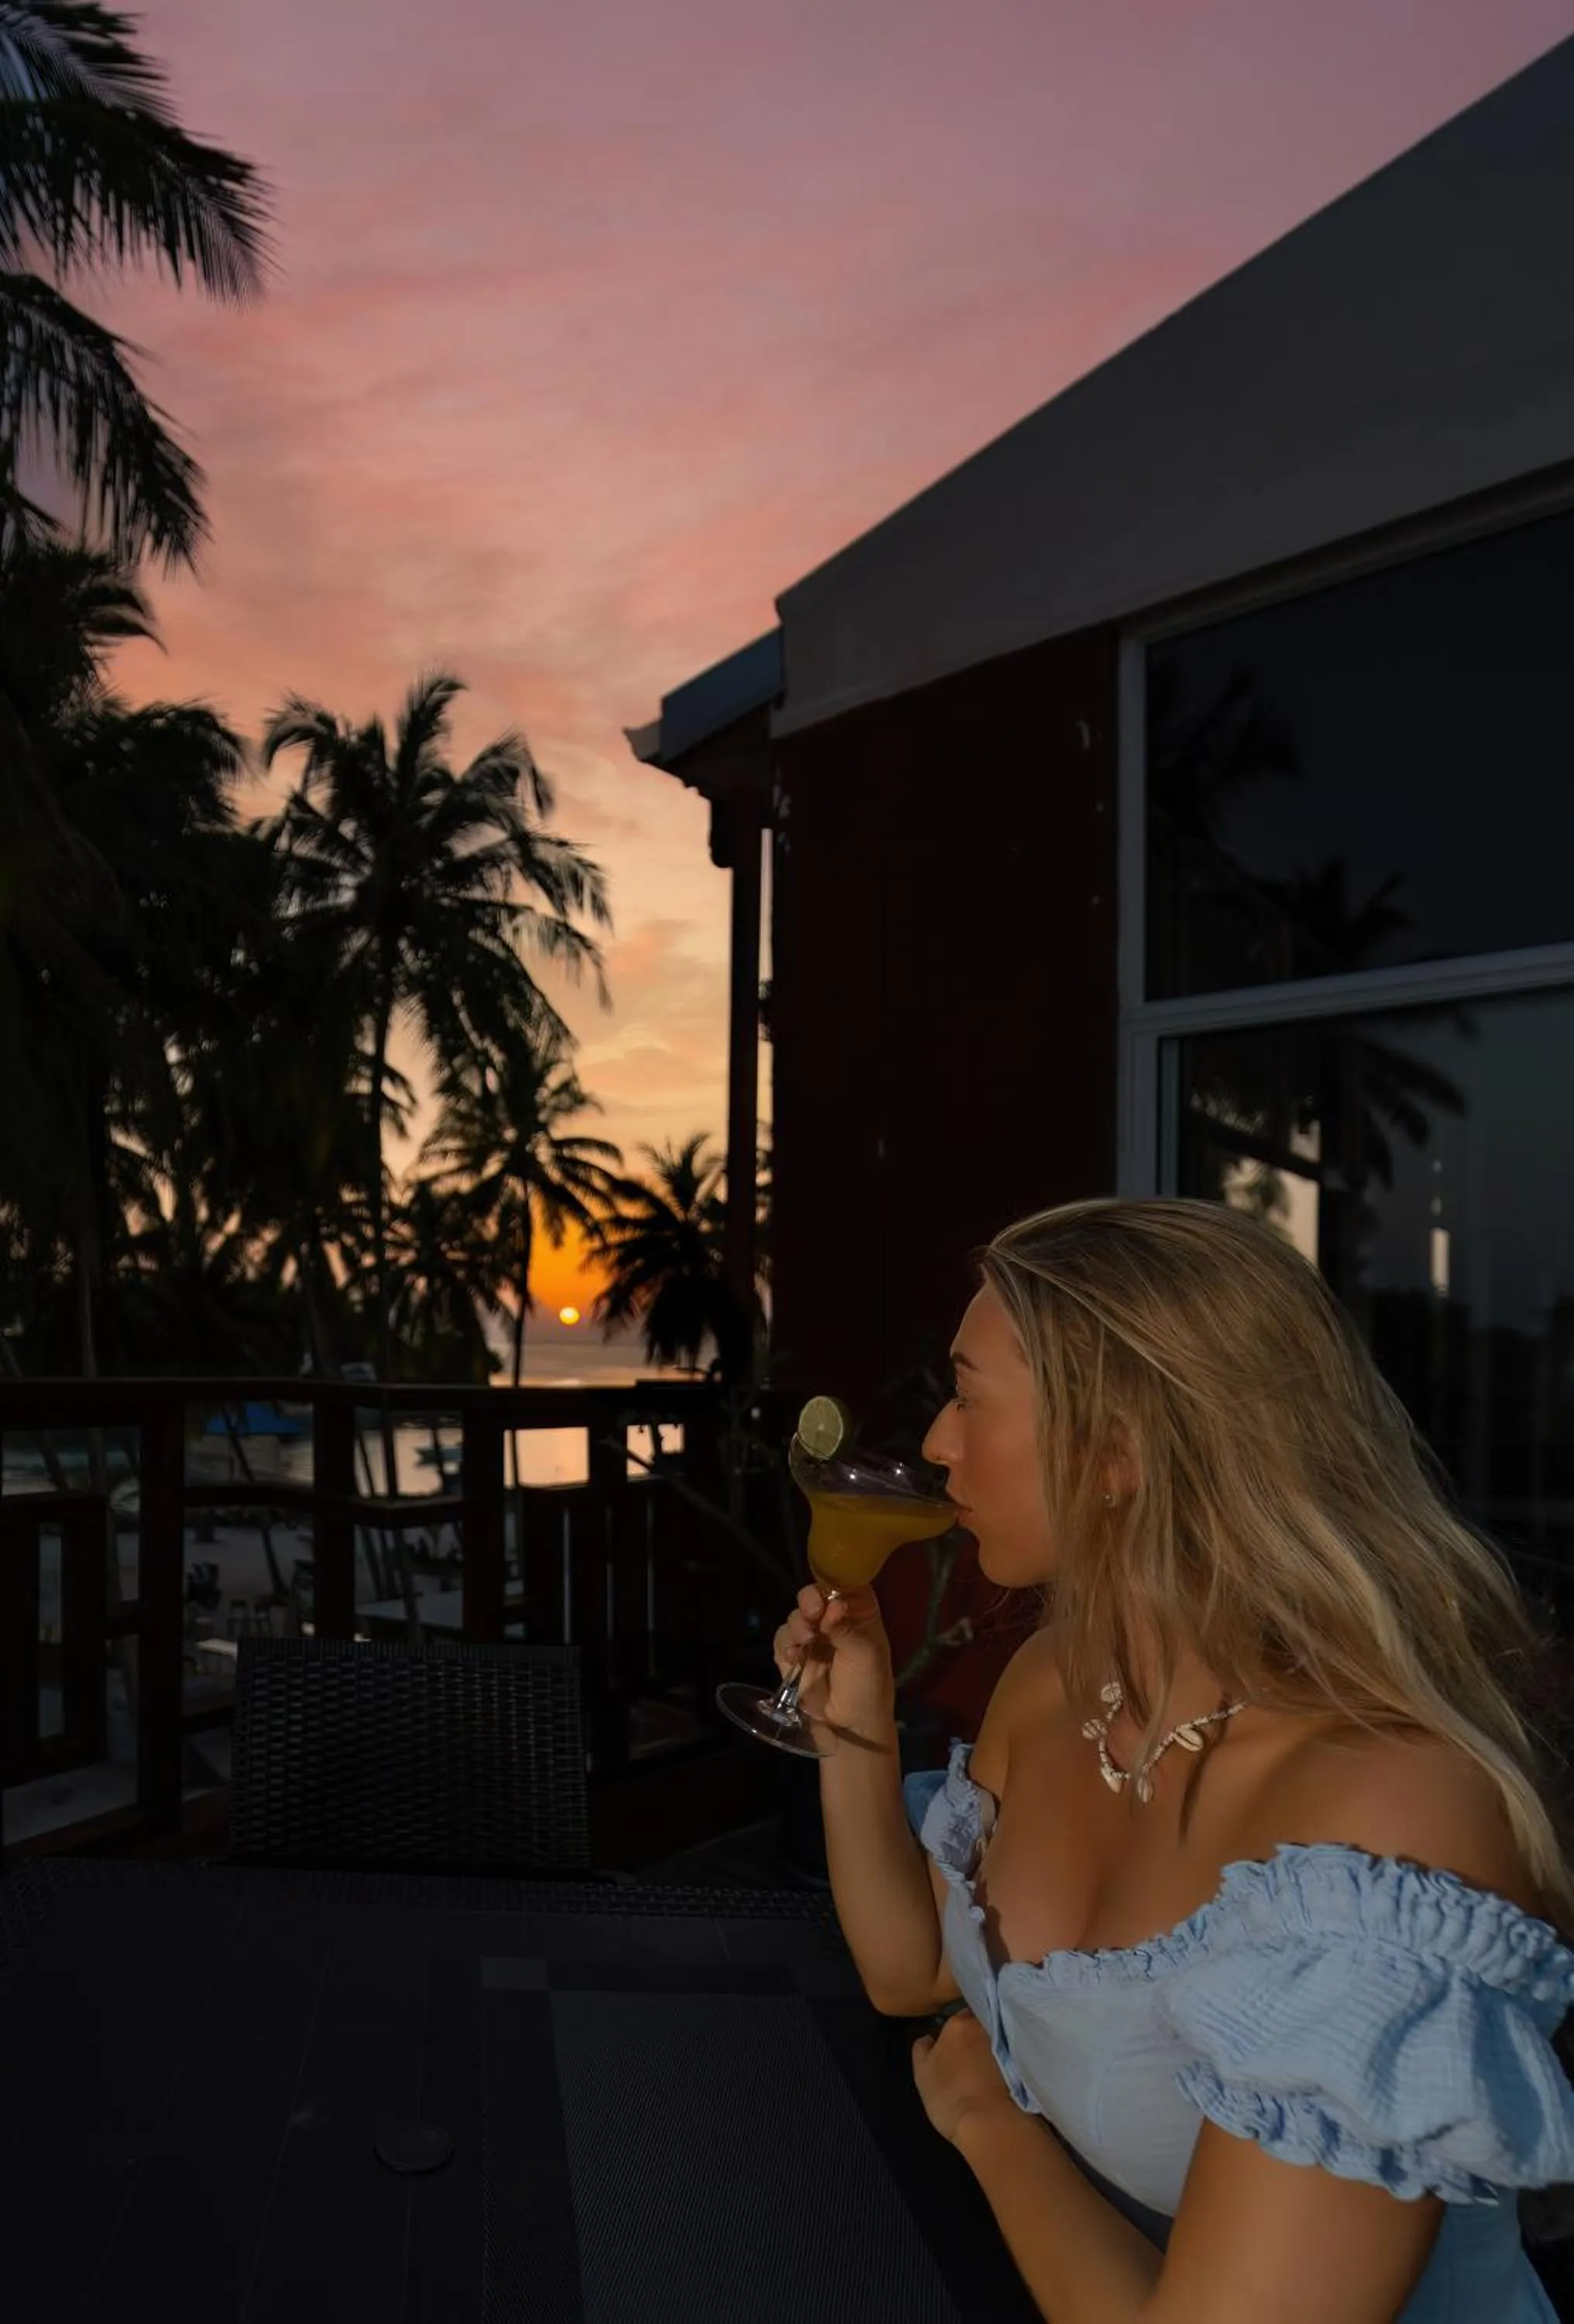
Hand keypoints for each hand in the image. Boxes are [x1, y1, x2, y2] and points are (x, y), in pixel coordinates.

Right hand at [772, 1582, 895, 1735]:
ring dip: (797, 1625)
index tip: (827, 1593)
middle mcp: (832, 1617)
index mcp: (857, 1610)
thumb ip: (846, 1628)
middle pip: (812, 1596)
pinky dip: (785, 1645)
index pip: (842, 1583)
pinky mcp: (793, 1655)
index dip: (831, 1582)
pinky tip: (794, 1657)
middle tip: (812, 1614)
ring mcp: (811, 1636)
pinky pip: (781, 1639)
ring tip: (806, 1642)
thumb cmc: (868, 1683)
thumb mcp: (865, 1654)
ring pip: (794, 1616)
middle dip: (808, 1602)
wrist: (851, 1724)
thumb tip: (833, 1605)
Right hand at [911, 2006, 1018, 2147]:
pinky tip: (1001, 2078)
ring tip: (986, 2071)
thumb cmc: (950, 2097)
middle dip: (974, 2038)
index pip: (956, 2019)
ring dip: (991, 2050)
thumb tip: (928, 2038)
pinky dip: (1006, 2063)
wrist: (991, 2123)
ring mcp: (1007, 2042)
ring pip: (996, 2040)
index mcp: (958, 2024)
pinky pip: (1012, 2055)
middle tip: (969, 2060)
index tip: (953, 2050)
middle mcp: (985, 2026)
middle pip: (978, 2025)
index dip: (954, 2035)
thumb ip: (923, 2050)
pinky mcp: (1023, 2061)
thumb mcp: (922, 2073)